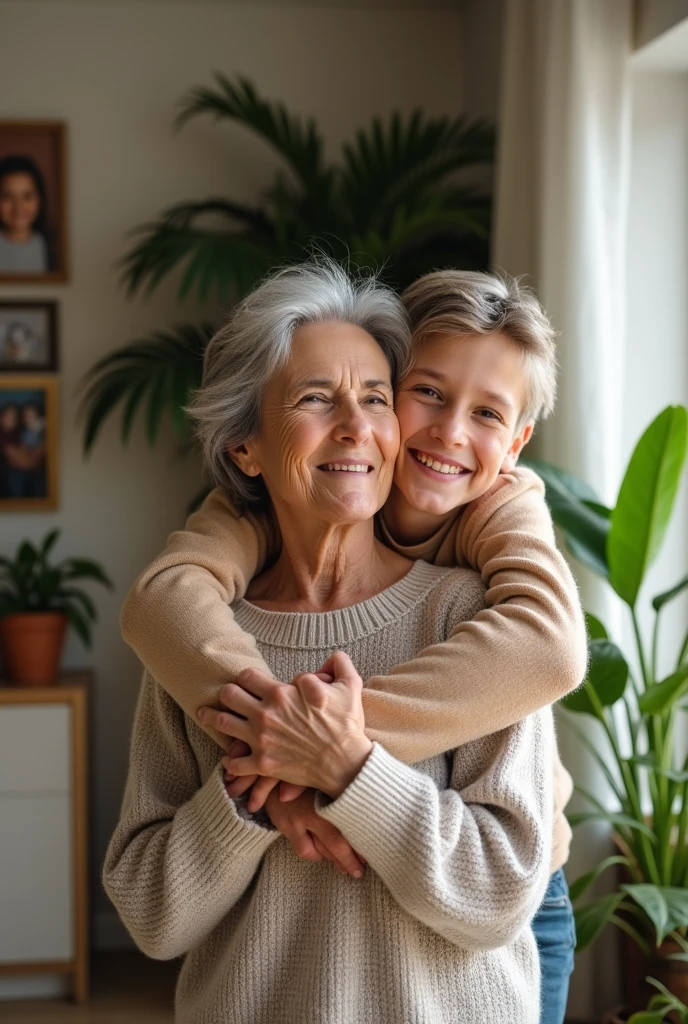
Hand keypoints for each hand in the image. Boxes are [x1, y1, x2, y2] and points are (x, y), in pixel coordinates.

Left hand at [199, 651, 371, 796]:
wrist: (346, 763)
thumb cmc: (347, 724)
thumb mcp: (350, 685)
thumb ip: (339, 663)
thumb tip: (331, 656)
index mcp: (281, 693)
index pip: (248, 675)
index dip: (248, 677)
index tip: (250, 681)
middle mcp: (265, 714)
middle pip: (228, 694)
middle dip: (228, 692)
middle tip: (228, 695)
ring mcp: (261, 740)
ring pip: (222, 722)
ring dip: (213, 717)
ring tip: (207, 715)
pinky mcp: (262, 764)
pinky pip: (234, 762)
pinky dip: (230, 760)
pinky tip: (229, 757)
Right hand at [264, 787, 365, 877]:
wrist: (273, 775)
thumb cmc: (307, 779)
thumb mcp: (325, 781)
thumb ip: (341, 792)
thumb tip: (370, 806)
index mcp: (332, 792)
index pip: (351, 821)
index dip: (362, 840)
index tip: (373, 851)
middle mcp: (317, 806)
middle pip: (338, 841)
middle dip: (351, 859)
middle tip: (360, 871)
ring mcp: (300, 817)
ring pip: (323, 849)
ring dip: (337, 861)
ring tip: (347, 869)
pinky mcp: (287, 826)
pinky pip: (305, 850)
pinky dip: (316, 855)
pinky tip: (321, 856)